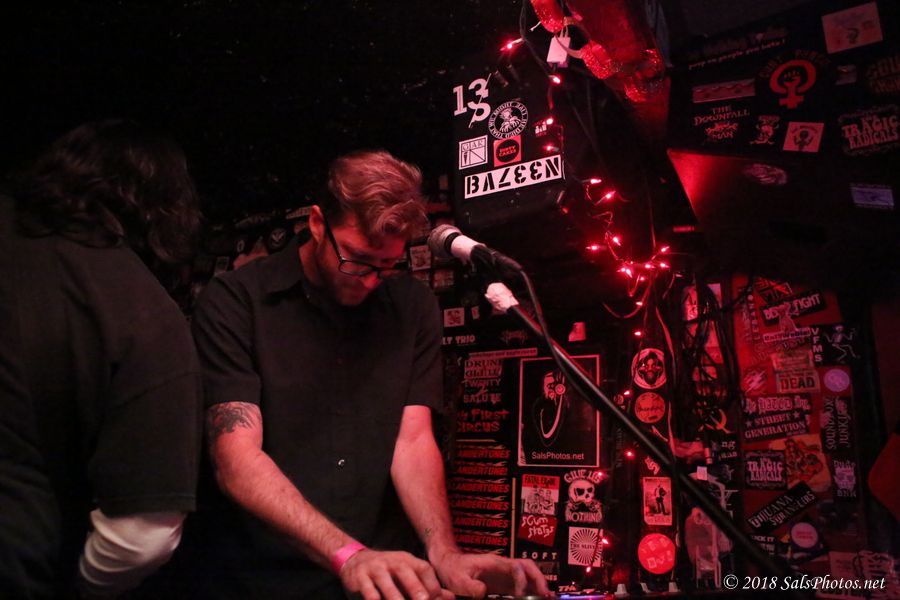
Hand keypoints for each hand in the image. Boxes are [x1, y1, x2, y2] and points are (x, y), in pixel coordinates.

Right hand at [340, 549, 453, 599]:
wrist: (356, 561)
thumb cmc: (389, 572)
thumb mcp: (408, 573)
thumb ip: (428, 586)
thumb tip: (451, 597)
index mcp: (407, 560)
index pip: (423, 568)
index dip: (431, 584)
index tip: (435, 599)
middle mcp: (392, 561)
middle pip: (405, 571)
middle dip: (414, 587)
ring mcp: (375, 568)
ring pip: (385, 581)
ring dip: (393, 596)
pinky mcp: (360, 577)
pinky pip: (368, 588)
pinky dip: (372, 596)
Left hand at [431, 551, 548, 598]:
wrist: (448, 563)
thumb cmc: (453, 569)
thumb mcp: (458, 579)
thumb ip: (470, 586)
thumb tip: (484, 592)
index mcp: (495, 563)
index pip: (517, 568)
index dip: (522, 581)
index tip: (520, 595)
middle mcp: (503, 567)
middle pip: (528, 567)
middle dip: (539, 579)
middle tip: (547, 595)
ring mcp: (504, 574)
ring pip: (528, 575)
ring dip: (538, 585)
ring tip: (547, 598)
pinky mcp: (502, 583)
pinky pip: (521, 585)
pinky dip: (530, 591)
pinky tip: (534, 599)